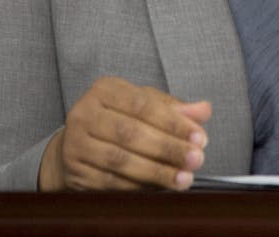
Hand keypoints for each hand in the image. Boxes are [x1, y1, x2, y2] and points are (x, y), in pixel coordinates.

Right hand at [38, 77, 210, 190]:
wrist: (77, 144)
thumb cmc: (119, 119)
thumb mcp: (146, 105)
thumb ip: (176, 108)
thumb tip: (204, 111)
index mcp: (105, 90)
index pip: (143, 105)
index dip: (174, 123)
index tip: (200, 138)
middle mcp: (84, 114)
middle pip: (131, 133)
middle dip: (168, 149)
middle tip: (196, 159)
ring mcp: (75, 144)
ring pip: (120, 160)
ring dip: (156, 172)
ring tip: (183, 178)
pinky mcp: (74, 171)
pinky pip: (109, 182)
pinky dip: (138, 187)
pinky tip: (159, 188)